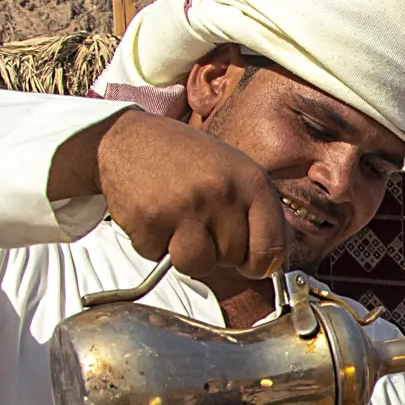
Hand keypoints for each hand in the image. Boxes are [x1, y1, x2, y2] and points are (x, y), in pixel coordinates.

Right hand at [86, 108, 292, 288]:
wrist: (129, 138)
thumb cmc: (185, 158)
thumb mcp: (234, 170)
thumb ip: (256, 211)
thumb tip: (275, 261)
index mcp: (251, 180)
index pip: (272, 248)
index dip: (259, 264)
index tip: (247, 262)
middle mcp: (222, 192)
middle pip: (233, 259)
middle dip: (216, 250)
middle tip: (198, 221)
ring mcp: (185, 206)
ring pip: (198, 265)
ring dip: (185, 254)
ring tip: (177, 222)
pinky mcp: (151, 219)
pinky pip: (158, 257)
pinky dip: (153, 244)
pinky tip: (154, 216)